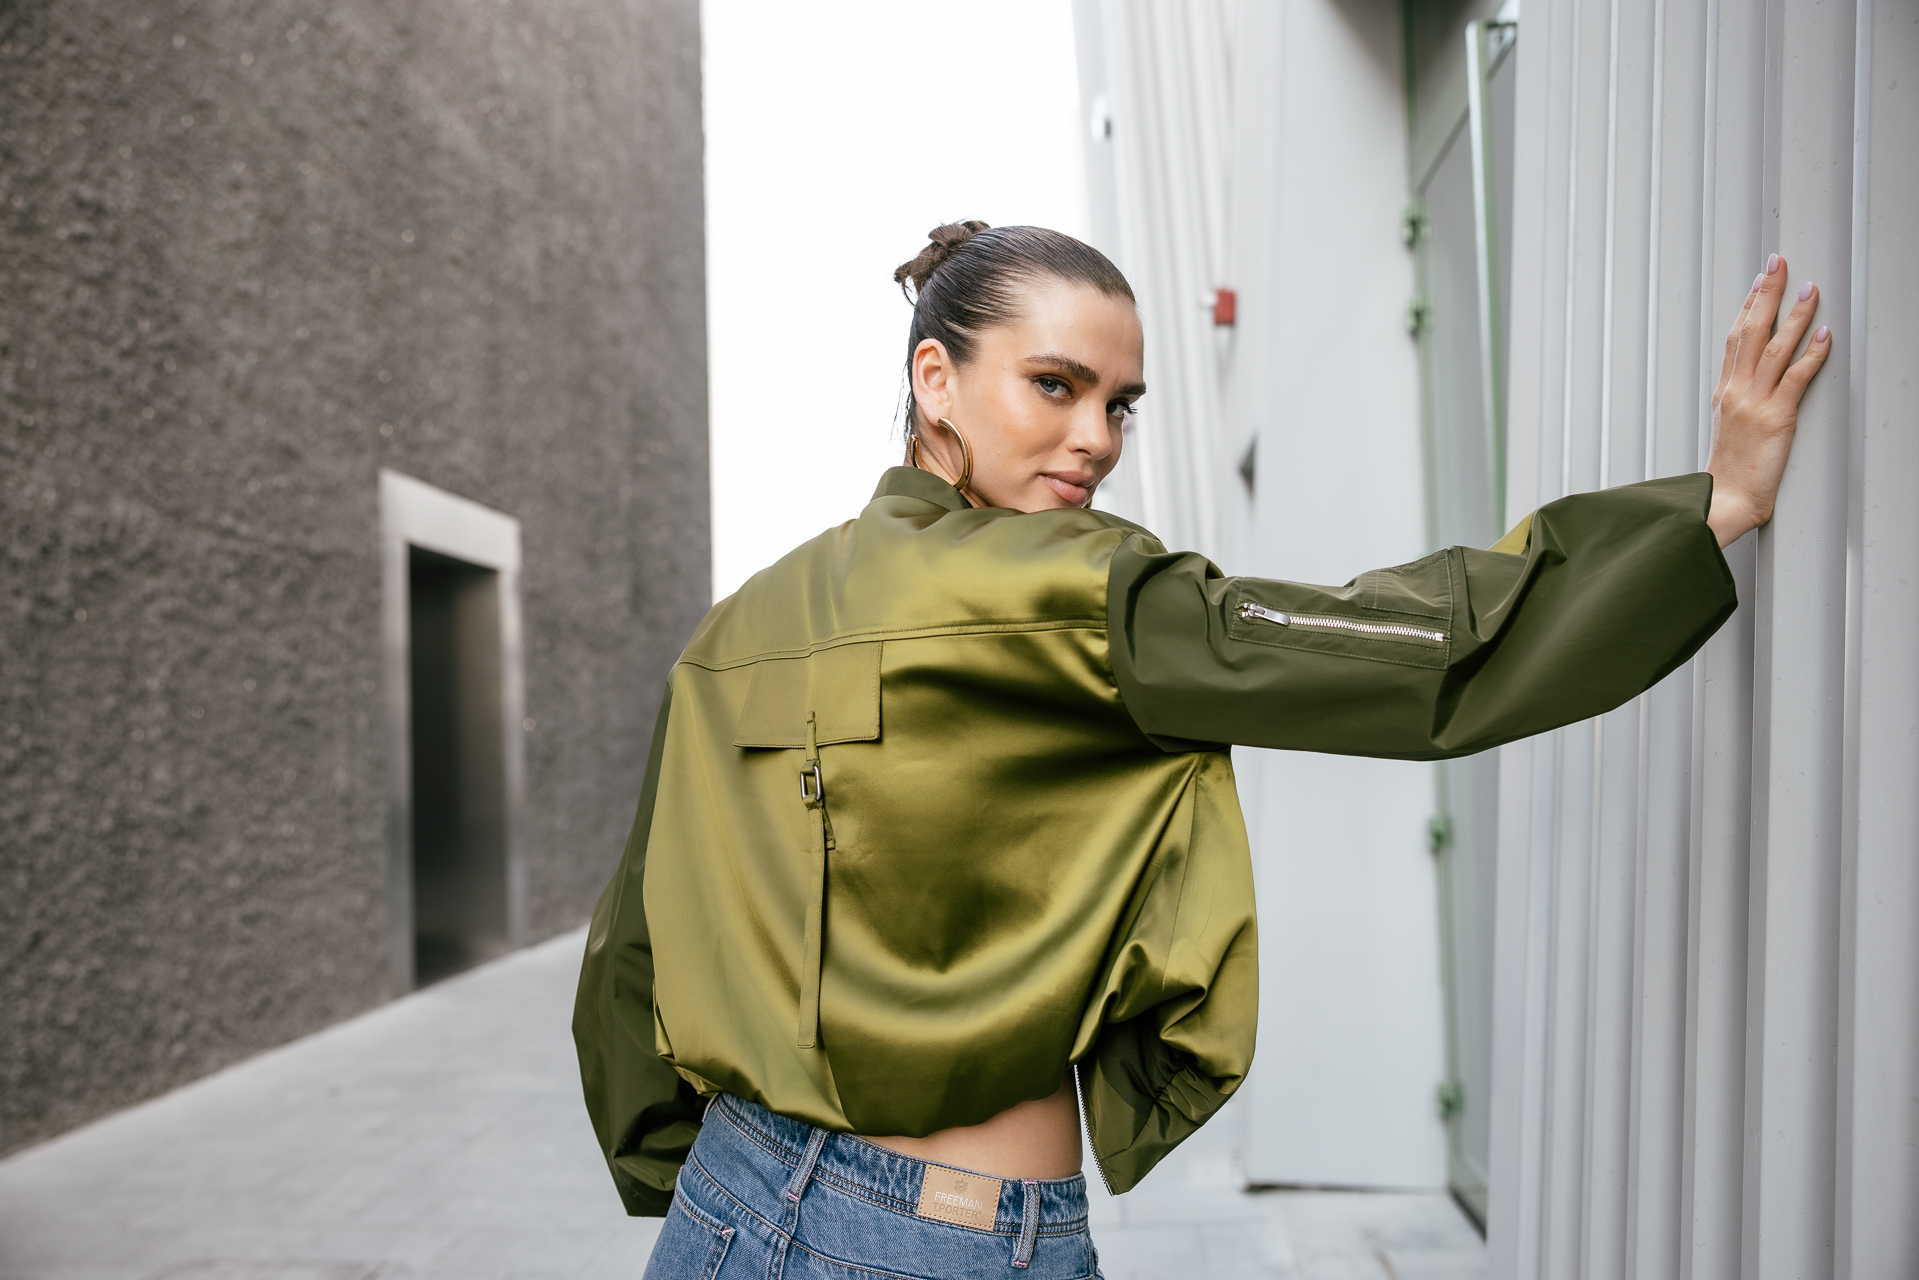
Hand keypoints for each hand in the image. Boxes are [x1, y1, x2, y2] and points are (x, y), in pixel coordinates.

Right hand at [1705, 253, 1831, 547]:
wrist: (1723, 501)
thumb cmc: (1726, 475)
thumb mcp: (1727, 431)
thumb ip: (1738, 404)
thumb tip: (1748, 387)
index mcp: (1725, 394)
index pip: (1736, 339)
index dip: (1748, 306)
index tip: (1759, 281)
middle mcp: (1737, 392)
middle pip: (1752, 332)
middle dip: (1766, 294)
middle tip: (1778, 264)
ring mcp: (1754, 403)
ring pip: (1775, 348)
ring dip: (1794, 316)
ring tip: (1809, 289)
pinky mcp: (1776, 418)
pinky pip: (1796, 378)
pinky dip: (1811, 354)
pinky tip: (1823, 334)